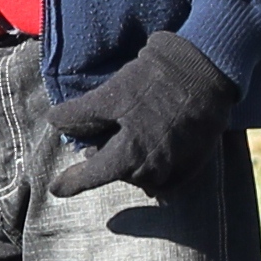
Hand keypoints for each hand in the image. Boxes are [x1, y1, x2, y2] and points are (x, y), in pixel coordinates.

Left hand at [45, 30, 236, 198]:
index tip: (57, 189)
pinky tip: (150, 151)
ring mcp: (178, 167)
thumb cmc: (154, 81)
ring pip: (144, 177)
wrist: (205, 71)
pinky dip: (155, 170)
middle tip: (98, 143)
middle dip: (105, 162)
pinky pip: (169, 178)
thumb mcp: (111, 95)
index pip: (93, 175)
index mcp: (129, 154)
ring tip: (127, 141)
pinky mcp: (196, 162)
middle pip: (119, 174)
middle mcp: (154, 168)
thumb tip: (54, 123)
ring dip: (130, 165)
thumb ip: (81, 115)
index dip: (73, 182)